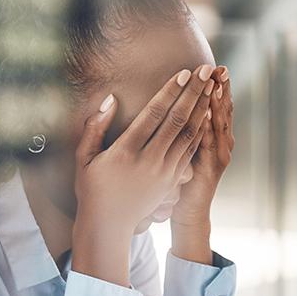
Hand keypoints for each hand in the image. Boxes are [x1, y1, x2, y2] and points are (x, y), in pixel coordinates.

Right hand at [71, 65, 214, 285]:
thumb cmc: (92, 188)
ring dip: (202, 108)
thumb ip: (95, 127)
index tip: (184, 73)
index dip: (170, 92)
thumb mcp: (84, 158)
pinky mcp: (172, 180)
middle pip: (177, 120)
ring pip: (189, 135)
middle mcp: (149, 161)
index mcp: (126, 152)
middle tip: (207, 70)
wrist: (108, 225)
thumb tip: (110, 99)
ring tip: (212, 87)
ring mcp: (164, 172)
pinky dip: (201, 130)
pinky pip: (190, 150)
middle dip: (194, 93)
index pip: (154, 115)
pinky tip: (207, 114)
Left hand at [173, 65, 233, 228]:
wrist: (188, 213)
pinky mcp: (209, 170)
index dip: (219, 87)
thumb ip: (188, 130)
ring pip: (219, 126)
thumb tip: (183, 106)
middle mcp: (221, 144)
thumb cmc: (182, 180)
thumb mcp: (187, 151)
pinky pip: (207, 145)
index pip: (218, 106)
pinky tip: (205, 113)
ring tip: (216, 83)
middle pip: (223, 111)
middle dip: (222, 89)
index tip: (215, 66)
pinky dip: (207, 129)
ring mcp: (217, 157)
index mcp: (215, 137)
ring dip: (217, 104)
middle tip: (220, 68)